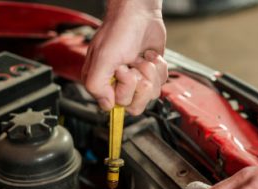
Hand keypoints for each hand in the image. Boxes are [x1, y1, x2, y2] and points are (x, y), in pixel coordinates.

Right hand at [82, 0, 167, 114]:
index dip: (124, 90)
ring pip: (150, 94)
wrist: (140, 14)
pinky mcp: (150, 74)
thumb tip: (106, 106)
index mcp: (101, 82)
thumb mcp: (103, 58)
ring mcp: (136, 80)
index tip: (122, 72)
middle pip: (136, 105)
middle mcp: (118, 84)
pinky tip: (149, 56)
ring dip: (149, 73)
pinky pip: (161, 83)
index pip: (117, 106)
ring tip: (141, 58)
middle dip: (140, 83)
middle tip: (134, 65)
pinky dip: (158, 68)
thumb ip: (97, 85)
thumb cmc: (119, 30)